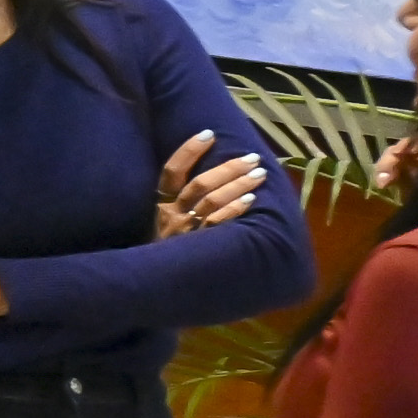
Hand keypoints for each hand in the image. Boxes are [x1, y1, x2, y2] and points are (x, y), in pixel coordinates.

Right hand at [152, 132, 268, 241]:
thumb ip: (180, 204)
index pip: (171, 172)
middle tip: (252, 157)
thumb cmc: (168, 252)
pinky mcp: (200, 246)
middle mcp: (171, 216)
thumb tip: (214, 175)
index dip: (189, 151)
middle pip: (200, 184)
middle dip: (228, 168)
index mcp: (160, 207)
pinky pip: (219, 223)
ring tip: (259, 173)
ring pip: (213, 201)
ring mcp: (186, 232)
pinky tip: (252, 200)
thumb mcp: (164, 225)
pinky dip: (235, 209)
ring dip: (238, 185)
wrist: (158, 284)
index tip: (209, 133)